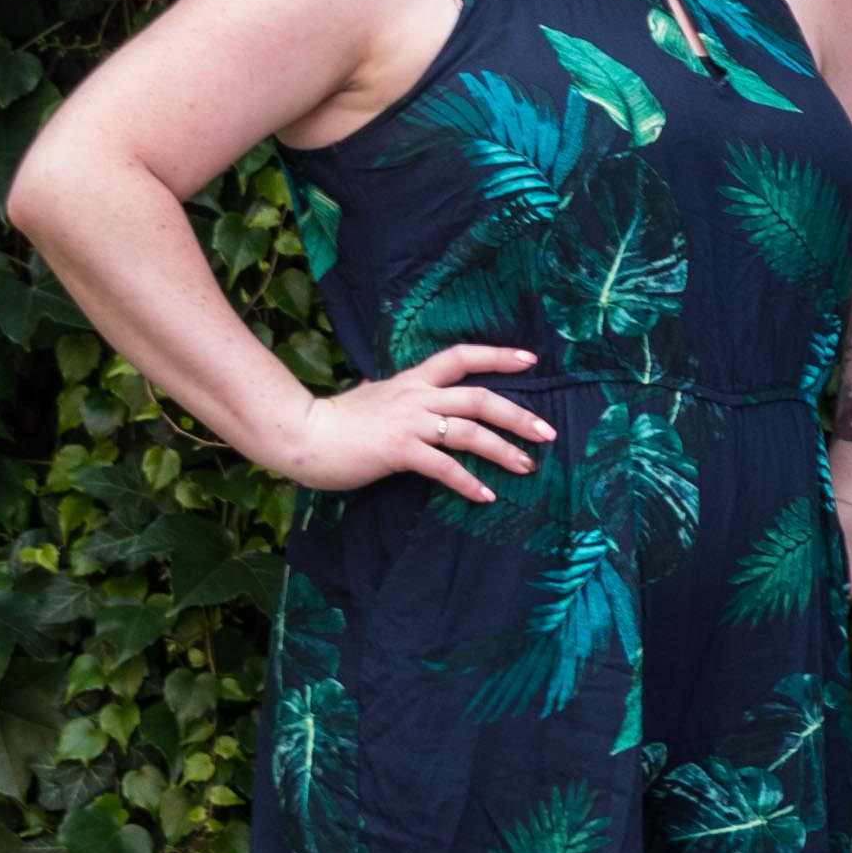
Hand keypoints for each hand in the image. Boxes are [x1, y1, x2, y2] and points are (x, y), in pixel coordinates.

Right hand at [285, 343, 552, 506]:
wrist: (304, 435)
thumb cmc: (337, 421)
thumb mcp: (371, 396)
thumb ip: (392, 393)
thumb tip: (395, 390)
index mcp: (412, 380)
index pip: (461, 356)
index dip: (497, 355)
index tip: (530, 360)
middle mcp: (417, 396)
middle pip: (480, 398)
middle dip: (518, 415)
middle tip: (547, 432)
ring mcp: (409, 422)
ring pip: (470, 431)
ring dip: (503, 450)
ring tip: (527, 467)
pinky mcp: (399, 450)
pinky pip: (443, 467)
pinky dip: (467, 482)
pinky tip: (485, 496)